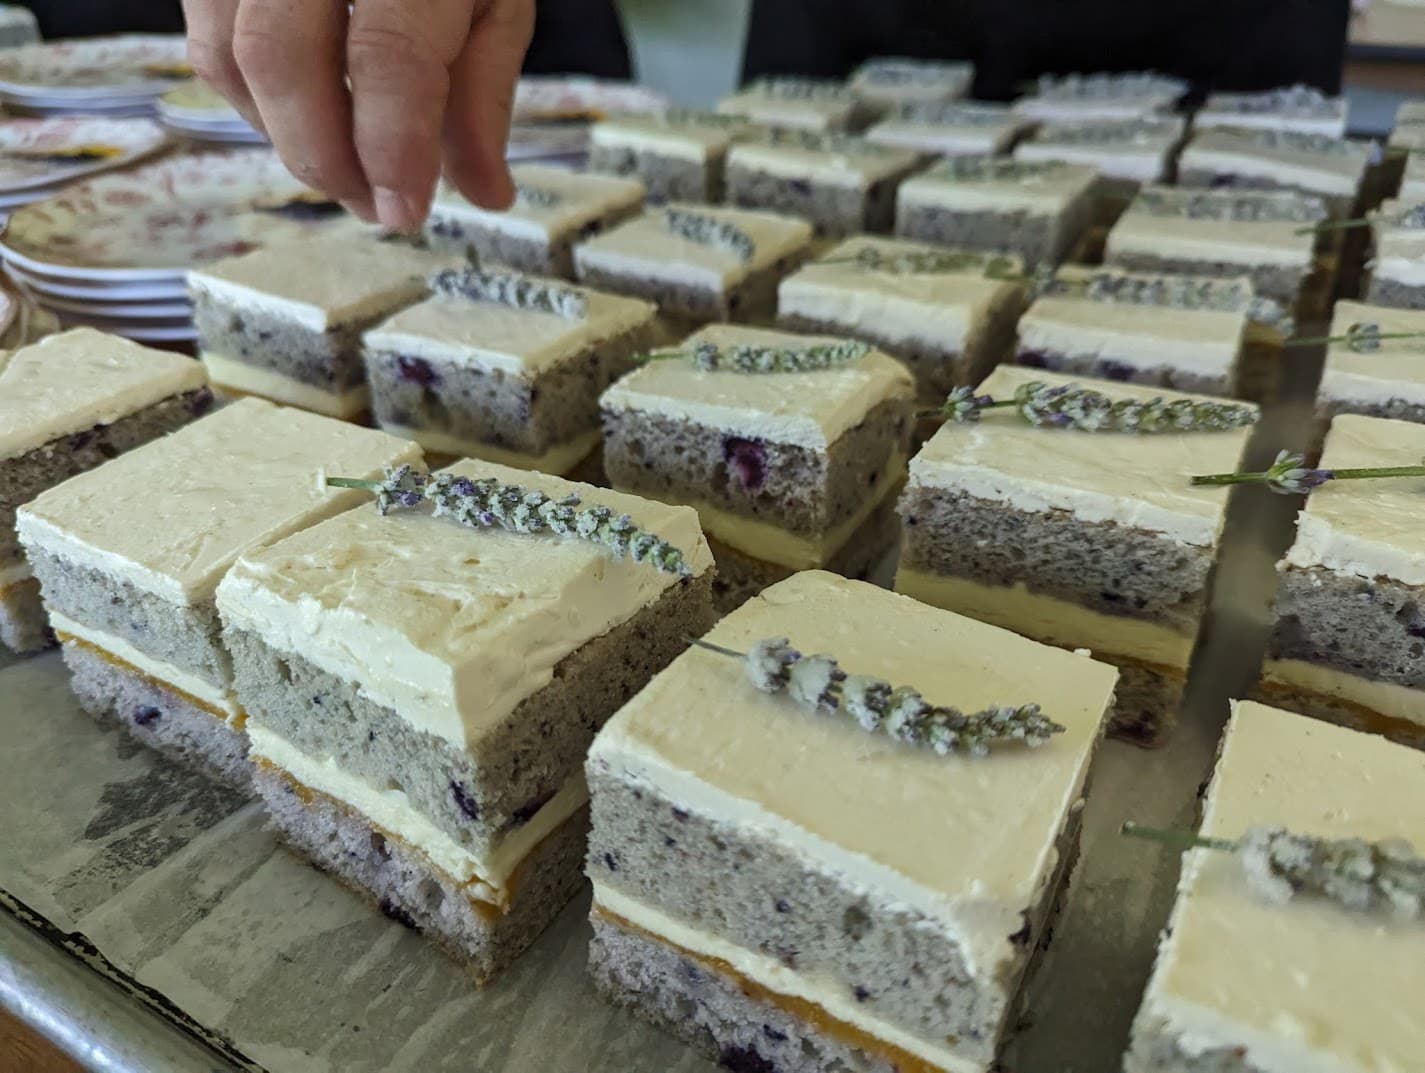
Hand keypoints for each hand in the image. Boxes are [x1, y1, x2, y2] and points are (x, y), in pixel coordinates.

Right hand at [184, 0, 535, 230]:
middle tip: (375, 206)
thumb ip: (483, 92)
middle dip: (325, 158)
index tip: (405, 214)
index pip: (387, 54)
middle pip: (281, 58)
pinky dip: (252, 98)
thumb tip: (483, 193)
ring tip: (346, 169)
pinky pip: (205, 34)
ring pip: (227, 52)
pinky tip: (304, 119)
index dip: (391, 148)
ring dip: (283, 137)